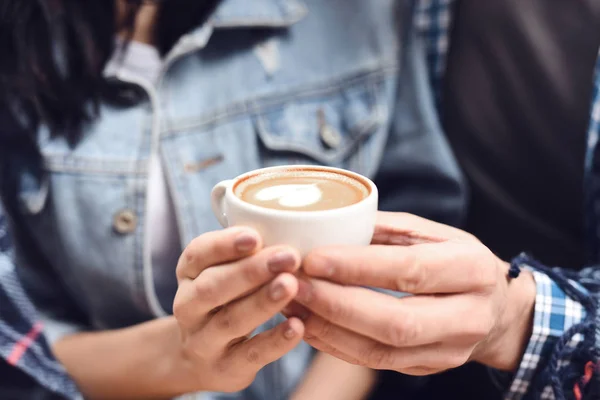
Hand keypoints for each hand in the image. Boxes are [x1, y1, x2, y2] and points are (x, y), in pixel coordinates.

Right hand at [172, 227, 303, 392]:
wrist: (203, 356)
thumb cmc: (227, 298)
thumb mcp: (225, 271)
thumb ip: (249, 252)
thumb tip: (292, 224)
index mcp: (189, 273)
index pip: (197, 254)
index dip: (223, 245)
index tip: (254, 235)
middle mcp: (188, 306)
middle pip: (212, 287)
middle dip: (250, 271)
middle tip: (288, 257)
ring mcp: (203, 341)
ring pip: (229, 321)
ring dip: (262, 302)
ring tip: (291, 285)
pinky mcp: (224, 369)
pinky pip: (250, 355)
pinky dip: (274, 341)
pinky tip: (297, 326)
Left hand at [287, 212, 535, 375]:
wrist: (496, 310)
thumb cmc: (458, 260)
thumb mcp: (435, 233)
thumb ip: (387, 229)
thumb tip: (330, 224)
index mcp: (472, 269)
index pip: (409, 270)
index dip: (357, 267)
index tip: (313, 258)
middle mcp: (467, 317)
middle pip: (395, 322)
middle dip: (337, 305)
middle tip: (295, 286)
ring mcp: (449, 351)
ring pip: (381, 352)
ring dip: (329, 330)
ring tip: (292, 306)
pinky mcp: (428, 368)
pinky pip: (376, 364)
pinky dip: (337, 346)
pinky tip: (309, 326)